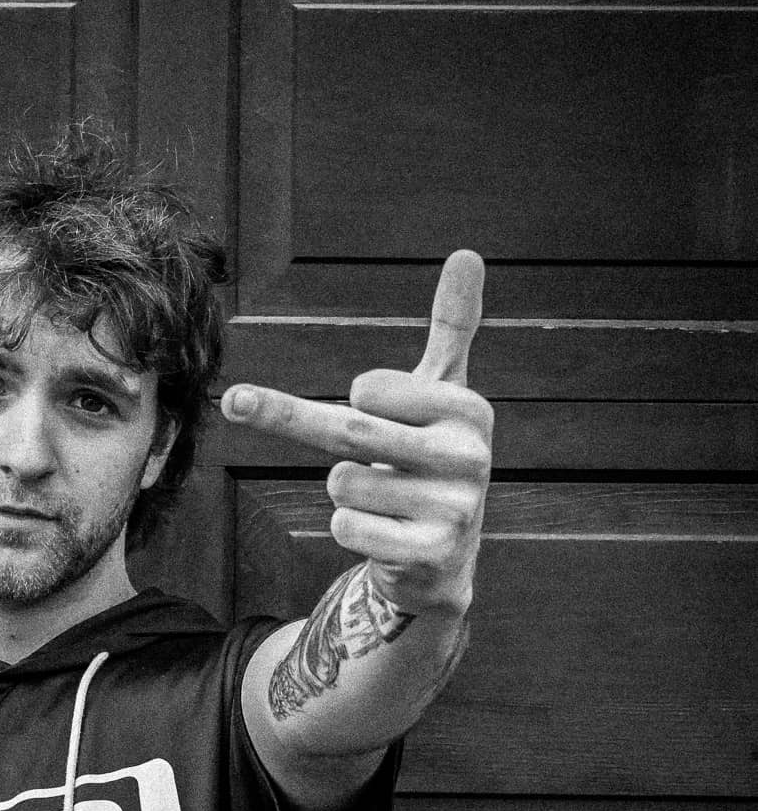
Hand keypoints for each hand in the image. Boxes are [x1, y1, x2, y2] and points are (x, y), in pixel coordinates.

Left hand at [221, 251, 491, 617]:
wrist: (443, 557)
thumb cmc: (429, 460)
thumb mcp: (441, 393)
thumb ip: (451, 327)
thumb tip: (468, 253)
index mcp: (470, 408)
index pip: (366, 388)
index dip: (361, 404)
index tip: (388, 419)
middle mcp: (471, 456)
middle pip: (350, 433)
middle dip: (340, 448)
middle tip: (373, 461)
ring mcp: (456, 509)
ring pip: (341, 484)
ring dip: (347, 495)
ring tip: (390, 504)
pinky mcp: (433, 555)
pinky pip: (345, 528)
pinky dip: (349, 530)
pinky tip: (387, 535)